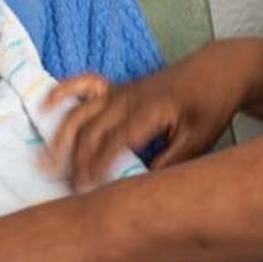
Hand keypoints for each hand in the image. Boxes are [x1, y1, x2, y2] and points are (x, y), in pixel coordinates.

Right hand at [45, 47, 250, 189]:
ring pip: (81, 114)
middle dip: (77, 163)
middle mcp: (128, 98)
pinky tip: (45, 105)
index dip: (99, 168)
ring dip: (62, 138)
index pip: (114, 143)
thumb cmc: (210, 106)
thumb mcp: (199, 140)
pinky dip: (63, 91)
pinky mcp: (118, 87)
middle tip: (69, 191)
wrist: (217, 70)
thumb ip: (172, 164)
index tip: (88, 191)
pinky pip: (84, 85)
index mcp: (149, 111)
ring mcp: (120, 91)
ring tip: (47, 164)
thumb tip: (145, 189)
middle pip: (91, 132)